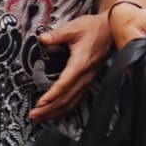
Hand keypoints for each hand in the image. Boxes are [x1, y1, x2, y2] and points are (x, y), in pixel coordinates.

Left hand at [28, 4, 117, 120]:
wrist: (112, 30)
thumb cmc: (93, 28)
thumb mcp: (73, 28)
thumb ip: (57, 35)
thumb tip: (43, 38)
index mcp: (81, 63)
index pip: (65, 84)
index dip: (52, 95)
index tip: (40, 103)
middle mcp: (86, 75)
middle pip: (67, 98)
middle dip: (49, 109)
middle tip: (33, 115)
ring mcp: (88, 80)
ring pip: (72, 102)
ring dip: (56, 112)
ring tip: (40, 118)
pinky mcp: (89, 81)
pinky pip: (77, 99)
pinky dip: (65, 108)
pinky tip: (55, 113)